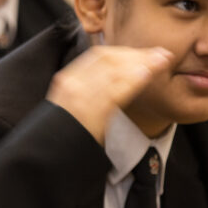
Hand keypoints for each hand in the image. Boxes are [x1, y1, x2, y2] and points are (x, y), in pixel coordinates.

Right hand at [46, 46, 172, 143]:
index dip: (125, 51)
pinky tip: (147, 74)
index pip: (100, 56)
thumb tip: (112, 82)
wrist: (45, 156)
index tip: (144, 52)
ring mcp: (79, 96)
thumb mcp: (70, 106)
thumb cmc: (62, 134)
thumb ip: (87, 90)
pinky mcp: (88, 111)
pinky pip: (114, 92)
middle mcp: (72, 83)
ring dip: (141, 63)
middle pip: (109, 59)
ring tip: (162, 61)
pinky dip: (132, 81)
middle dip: (137, 54)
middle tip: (160, 53)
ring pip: (114, 72)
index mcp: (67, 79)